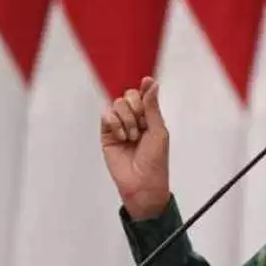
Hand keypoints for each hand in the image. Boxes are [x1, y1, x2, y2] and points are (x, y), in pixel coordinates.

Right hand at [101, 76, 169, 219]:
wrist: (142, 183)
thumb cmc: (155, 160)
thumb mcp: (158, 130)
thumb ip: (152, 107)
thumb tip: (151, 83)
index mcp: (149, 118)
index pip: (144, 95)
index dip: (145, 89)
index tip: (147, 82)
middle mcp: (134, 119)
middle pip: (129, 96)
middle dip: (136, 108)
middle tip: (141, 126)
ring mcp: (119, 126)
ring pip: (117, 104)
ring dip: (127, 119)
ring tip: (133, 137)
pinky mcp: (107, 134)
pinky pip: (106, 116)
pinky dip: (115, 123)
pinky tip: (122, 137)